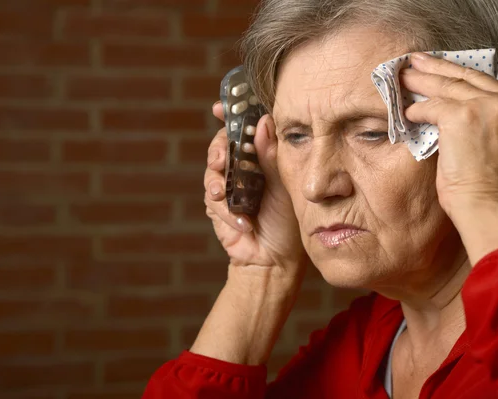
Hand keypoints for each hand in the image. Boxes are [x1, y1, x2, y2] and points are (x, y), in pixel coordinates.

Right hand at [204, 102, 306, 281]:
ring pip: (212, 169)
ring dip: (216, 179)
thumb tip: (264, 122)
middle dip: (217, 148)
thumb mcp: (283, 184)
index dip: (231, 115)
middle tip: (221, 158)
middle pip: (221, 144)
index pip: (244, 129)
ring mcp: (228, 185)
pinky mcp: (217, 205)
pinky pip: (212, 198)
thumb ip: (271, 155)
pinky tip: (242, 221)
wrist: (274, 258)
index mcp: (261, 157)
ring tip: (223, 193)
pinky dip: (225, 209)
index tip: (219, 107)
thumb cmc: (286, 220)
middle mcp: (243, 167)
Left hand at [400, 52, 497, 222]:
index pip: (490, 85)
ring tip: (403, 77)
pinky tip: (406, 113)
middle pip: (468, 78)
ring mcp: (489, 106)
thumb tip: (469, 119)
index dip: (464, 77)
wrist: (495, 212)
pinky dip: (417, 111)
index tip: (447, 70)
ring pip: (447, 87)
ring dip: (422, 82)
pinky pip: (432, 107)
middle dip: (439, 69)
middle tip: (417, 61)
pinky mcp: (462, 116)